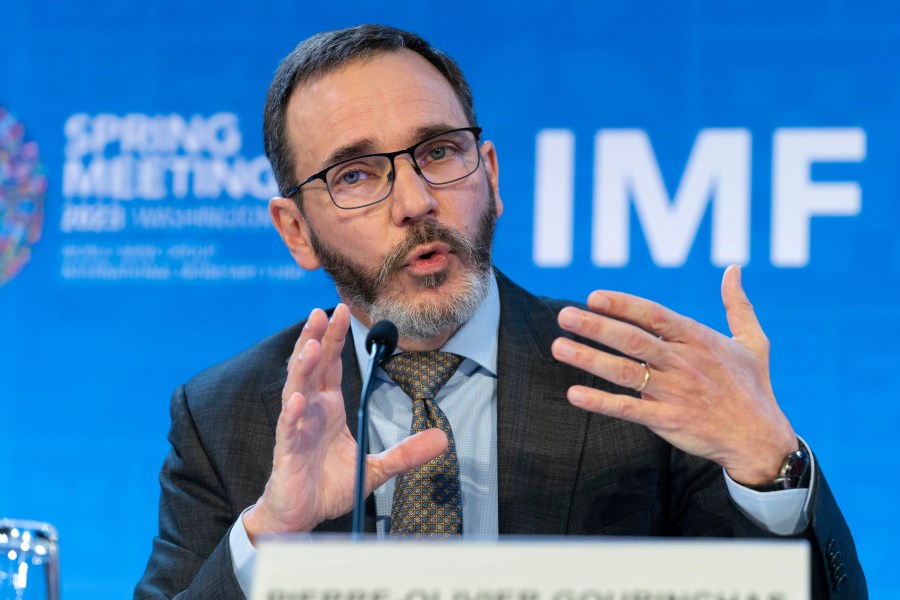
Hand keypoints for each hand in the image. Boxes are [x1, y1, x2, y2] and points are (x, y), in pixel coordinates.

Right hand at [243, 304, 447, 540]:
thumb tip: (443, 439)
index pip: (331, 365)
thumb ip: (407, 452)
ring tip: (312, 345)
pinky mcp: (286, 451)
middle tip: (322, 311)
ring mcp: (296, 428)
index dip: (335, 338)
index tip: (341, 311)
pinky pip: (288, 428)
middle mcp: (310, 411)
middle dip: (317, 338)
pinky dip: (292, 412)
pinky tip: (298, 399)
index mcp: (328, 408)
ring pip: (296, 389)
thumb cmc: (330, 486)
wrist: (302, 516)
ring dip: (303, 367)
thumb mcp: (377, 468)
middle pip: (312, 367)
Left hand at [550, 265, 796, 484]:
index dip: (623, 304)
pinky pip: (629, 409)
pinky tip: (574, 393)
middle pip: (634, 340)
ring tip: (559, 347)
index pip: (654, 315)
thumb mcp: (754, 342)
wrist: (761, 440)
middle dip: (596, 326)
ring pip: (626, 372)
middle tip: (563, 315)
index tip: (593, 296)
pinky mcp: (668, 421)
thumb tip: (734, 269)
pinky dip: (601, 402)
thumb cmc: (753, 387)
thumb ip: (738, 304)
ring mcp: (675, 393)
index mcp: (700, 340)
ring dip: (589, 359)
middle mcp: (684, 363)